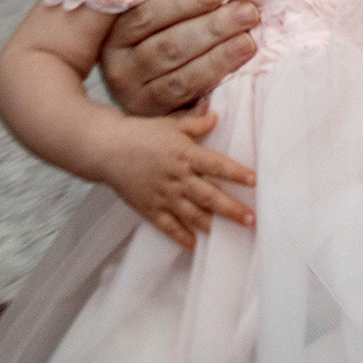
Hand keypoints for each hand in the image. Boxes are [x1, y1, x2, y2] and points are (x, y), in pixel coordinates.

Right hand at [94, 109, 256, 249]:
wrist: (107, 149)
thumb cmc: (141, 133)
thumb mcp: (171, 124)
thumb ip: (196, 123)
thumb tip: (216, 116)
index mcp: (186, 154)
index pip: (217, 165)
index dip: (237, 173)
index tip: (255, 181)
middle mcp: (178, 177)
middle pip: (210, 196)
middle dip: (232, 209)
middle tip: (251, 219)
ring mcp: (163, 196)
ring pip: (193, 215)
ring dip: (213, 225)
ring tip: (232, 234)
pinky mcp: (149, 208)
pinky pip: (168, 226)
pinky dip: (181, 237)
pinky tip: (195, 246)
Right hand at [101, 0, 259, 116]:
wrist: (147, 84)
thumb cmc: (162, 30)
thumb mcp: (159, 12)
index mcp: (115, 31)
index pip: (147, 15)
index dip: (183, 3)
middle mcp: (119, 65)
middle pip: (167, 47)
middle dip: (212, 28)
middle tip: (248, 12)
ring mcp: (134, 95)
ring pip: (180, 77)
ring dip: (219, 58)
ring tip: (249, 41)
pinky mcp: (156, 117)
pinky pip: (188, 101)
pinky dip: (214, 84)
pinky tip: (238, 69)